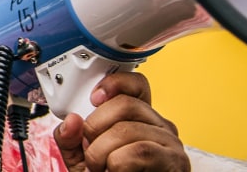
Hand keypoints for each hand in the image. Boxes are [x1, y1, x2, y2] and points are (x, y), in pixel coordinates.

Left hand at [53, 72, 189, 170]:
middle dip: (95, 126)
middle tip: (89, 149)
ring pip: (127, 130)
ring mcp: (169, 144)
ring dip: (101, 153)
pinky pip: (139, 152)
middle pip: (125, 104)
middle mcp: (159, 126)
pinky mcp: (174, 162)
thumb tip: (71, 121)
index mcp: (140, 119)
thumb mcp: (83, 158)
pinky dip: (116, 165)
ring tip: (100, 168)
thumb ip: (72, 139)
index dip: (114, 83)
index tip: (93, 98)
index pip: (136, 85)